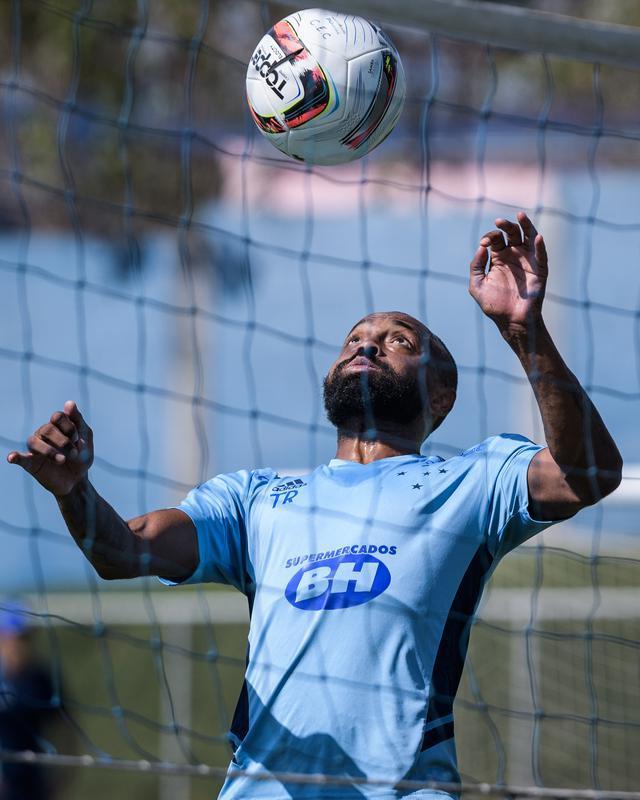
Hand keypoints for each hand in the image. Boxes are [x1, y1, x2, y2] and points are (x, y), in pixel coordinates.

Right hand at [7, 401, 93, 496]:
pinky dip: (15, 457)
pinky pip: (19, 457)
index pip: (57, 417)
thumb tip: (69, 403)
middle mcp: (44, 434)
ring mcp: (36, 448)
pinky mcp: (31, 463)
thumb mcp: (85, 437)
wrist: (78, 479)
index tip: (78, 439)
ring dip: (49, 451)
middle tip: (74, 453)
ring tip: (63, 461)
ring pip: (34, 441)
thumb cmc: (81, 456)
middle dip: (63, 441)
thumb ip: (78, 421)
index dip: (69, 427)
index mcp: (57, 425)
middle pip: (47, 429)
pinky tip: (12, 458)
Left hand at [469, 211, 547, 333]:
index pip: (495, 239)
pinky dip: (540, 246)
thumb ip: (475, 266)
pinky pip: (541, 255)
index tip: (484, 245)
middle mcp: (514, 256)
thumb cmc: (494, 305)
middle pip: (512, 233)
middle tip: (499, 222)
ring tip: (520, 215)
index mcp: (498, 258)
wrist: (511, 321)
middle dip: (506, 226)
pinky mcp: (539, 270)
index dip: (489, 237)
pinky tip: (537, 237)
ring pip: (528, 237)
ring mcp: (527, 261)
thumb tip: (481, 248)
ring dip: (526, 225)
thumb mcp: (477, 285)